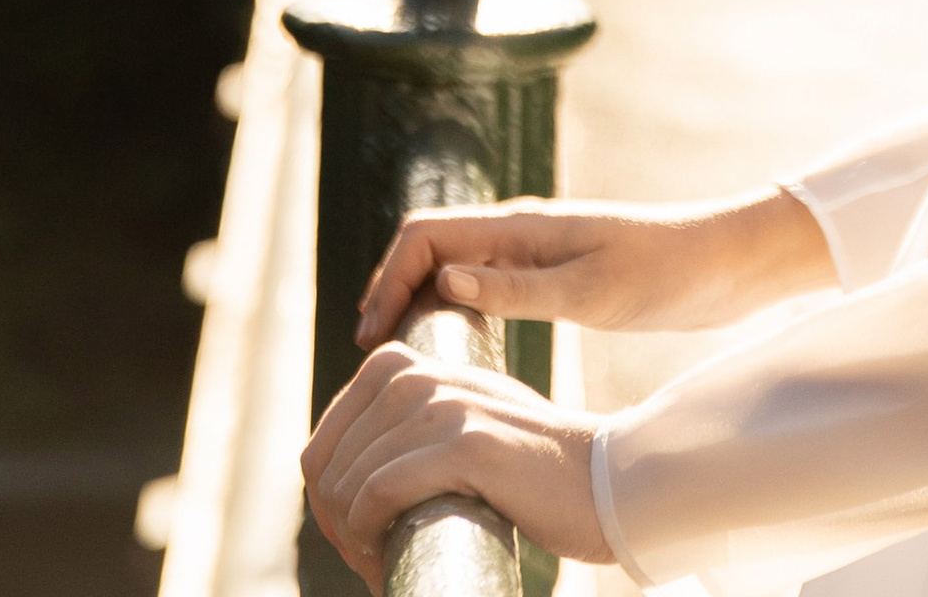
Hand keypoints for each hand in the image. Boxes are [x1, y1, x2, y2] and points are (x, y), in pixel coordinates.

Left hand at [302, 342, 609, 589]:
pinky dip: (367, 533)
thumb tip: (343, 472)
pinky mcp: (467, 444)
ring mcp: (447, 406)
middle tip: (365, 557)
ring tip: (377, 562)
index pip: (326, 438)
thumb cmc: (528, 469)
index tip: (352, 535)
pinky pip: (378, 490)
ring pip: (349, 480)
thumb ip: (411, 424)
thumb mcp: (462, 423)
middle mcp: (424, 376)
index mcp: (414, 365)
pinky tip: (383, 557)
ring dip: (350, 537)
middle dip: (334, 523)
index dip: (326, 497)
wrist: (601, 480)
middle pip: (328, 463)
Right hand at [355, 187, 832, 345]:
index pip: (427, 234)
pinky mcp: (556, 274)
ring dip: (419, 297)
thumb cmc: (663, 273)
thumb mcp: (590, 291)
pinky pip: (485, 282)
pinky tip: (456, 347)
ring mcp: (537, 252)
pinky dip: (454, 306)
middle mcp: (521, 233)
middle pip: (431, 246)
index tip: (371, 335)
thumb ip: (518, 289)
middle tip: (373, 351)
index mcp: (523, 227)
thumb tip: (443, 281)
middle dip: (392, 288)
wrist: (722, 265)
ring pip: (455, 263)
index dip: (388, 278)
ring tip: (401, 354)